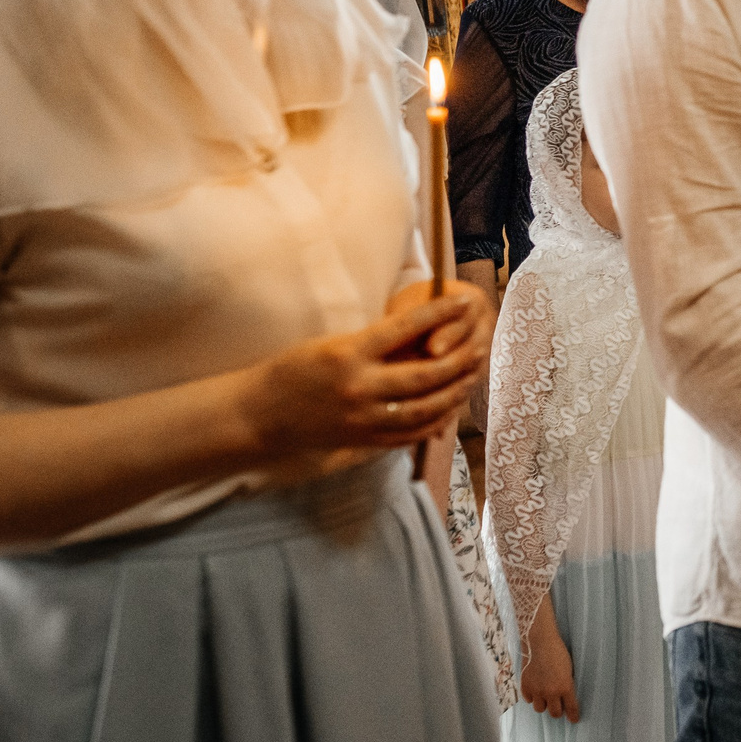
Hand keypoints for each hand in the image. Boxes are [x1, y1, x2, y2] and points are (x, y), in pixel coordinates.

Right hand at [241, 284, 491, 457]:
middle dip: (459, 359)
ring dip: (455, 391)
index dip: (439, 313)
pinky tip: (452, 407)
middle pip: (425, 375)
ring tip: (473, 374)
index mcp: (347, 355)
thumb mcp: (329, 344)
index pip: (404, 329)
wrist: (260, 415)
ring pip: (425, 408)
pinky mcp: (364, 441)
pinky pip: (410, 433)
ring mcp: (363, 419)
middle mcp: (358, 389)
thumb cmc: (292, 371)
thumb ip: (372, 342)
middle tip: (481, 344)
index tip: (463, 300)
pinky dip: (436, 421)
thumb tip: (419, 330)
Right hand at [520, 603, 580, 721]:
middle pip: (554, 713)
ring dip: (544, 704)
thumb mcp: (569, 669)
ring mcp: (537, 690)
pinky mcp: (525, 686)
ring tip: (545, 696)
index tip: (574, 720)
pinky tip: (536, 689)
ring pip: (540, 709)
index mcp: (565, 687)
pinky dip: (533, 696)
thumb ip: (566, 684)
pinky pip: (529, 700)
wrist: (540, 642)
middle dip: (558, 711)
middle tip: (558, 706)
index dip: (573, 716)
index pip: (571, 708)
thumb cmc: (558, 652)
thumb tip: (565, 697)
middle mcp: (551, 692)